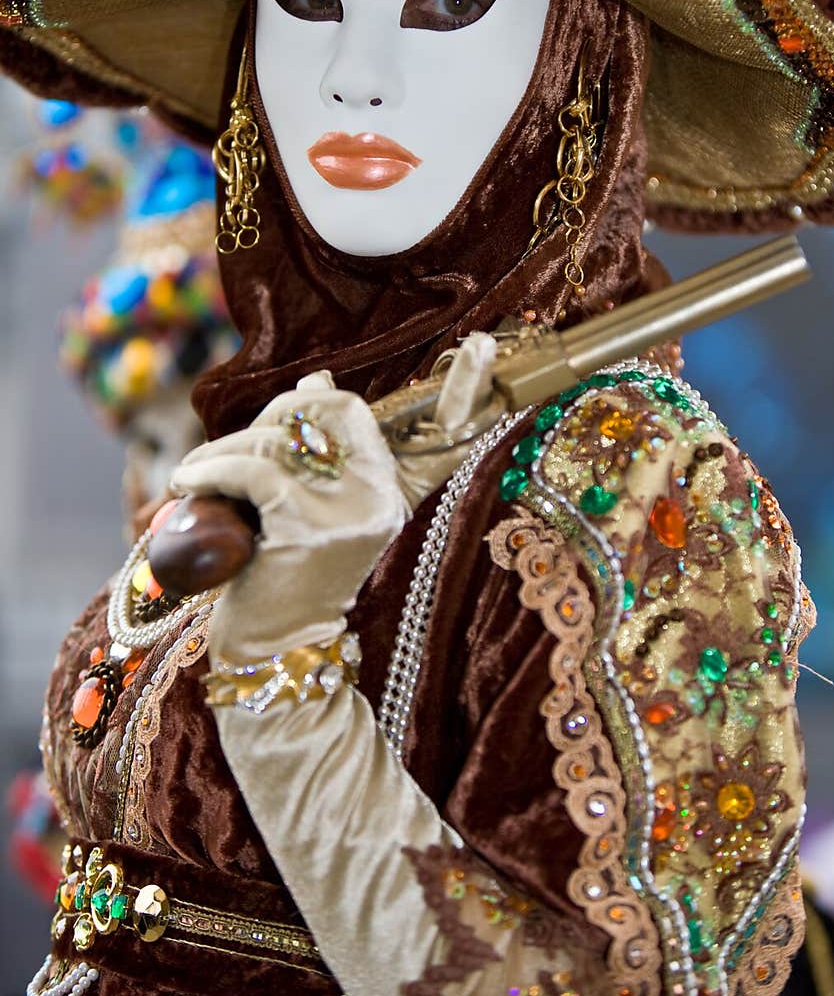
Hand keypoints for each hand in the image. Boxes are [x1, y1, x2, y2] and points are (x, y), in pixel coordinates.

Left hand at [170, 333, 496, 658]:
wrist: (272, 651)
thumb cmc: (285, 574)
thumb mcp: (308, 507)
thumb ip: (317, 450)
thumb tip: (313, 381)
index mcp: (391, 490)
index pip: (439, 430)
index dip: (467, 386)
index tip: (483, 344)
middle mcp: (381, 496)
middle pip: (330, 407)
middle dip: (270, 416)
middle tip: (227, 453)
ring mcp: (349, 512)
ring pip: (279, 438)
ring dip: (222, 450)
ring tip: (194, 477)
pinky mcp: (307, 527)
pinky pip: (254, 470)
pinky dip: (210, 470)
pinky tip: (188, 485)